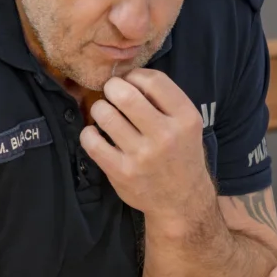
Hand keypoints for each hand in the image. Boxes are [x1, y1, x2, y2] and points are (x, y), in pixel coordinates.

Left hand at [79, 69, 213, 219]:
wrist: (182, 200)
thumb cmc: (180, 154)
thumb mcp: (187, 124)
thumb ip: (165, 100)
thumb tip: (127, 76)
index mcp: (186, 118)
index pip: (153, 80)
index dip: (135, 75)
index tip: (130, 82)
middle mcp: (166, 136)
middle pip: (125, 94)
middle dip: (112, 88)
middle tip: (112, 94)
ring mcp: (142, 156)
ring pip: (105, 114)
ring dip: (100, 108)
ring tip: (104, 113)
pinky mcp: (121, 172)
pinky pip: (92, 141)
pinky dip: (89, 133)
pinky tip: (96, 134)